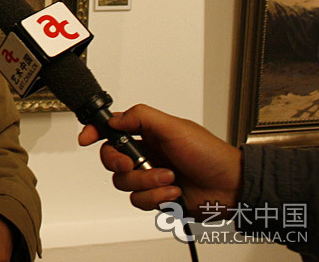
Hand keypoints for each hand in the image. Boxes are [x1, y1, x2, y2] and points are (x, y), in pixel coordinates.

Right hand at [77, 103, 241, 217]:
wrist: (231, 187)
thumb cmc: (210, 155)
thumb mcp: (175, 127)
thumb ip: (141, 118)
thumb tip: (115, 119)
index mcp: (147, 133)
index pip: (112, 128)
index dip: (94, 131)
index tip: (87, 138)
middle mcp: (145, 154)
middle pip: (110, 159)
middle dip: (119, 163)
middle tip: (133, 164)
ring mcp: (149, 176)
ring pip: (123, 183)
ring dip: (147, 182)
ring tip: (169, 179)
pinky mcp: (156, 197)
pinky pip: (139, 201)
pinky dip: (156, 198)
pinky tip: (174, 193)